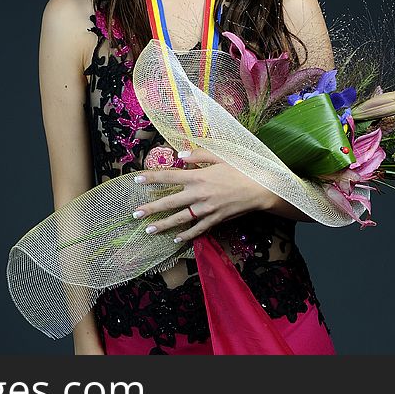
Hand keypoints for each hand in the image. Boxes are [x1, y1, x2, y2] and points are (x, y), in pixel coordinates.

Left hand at [131, 148, 279, 242]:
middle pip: (169, 202)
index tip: (137, 179)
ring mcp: (206, 209)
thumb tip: (179, 155)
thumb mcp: (219, 156)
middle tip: (135, 213)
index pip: (169, 177)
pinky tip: (176, 238)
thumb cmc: (240, 169)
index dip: (152, 178)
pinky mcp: (215, 219)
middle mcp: (199, 194)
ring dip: (163, 225)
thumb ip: (198, 155)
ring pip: (180, 219)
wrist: (260, 188)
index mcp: (198, 176)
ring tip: (148, 230)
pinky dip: (186, 235)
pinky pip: (197, 229)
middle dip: (151, 208)